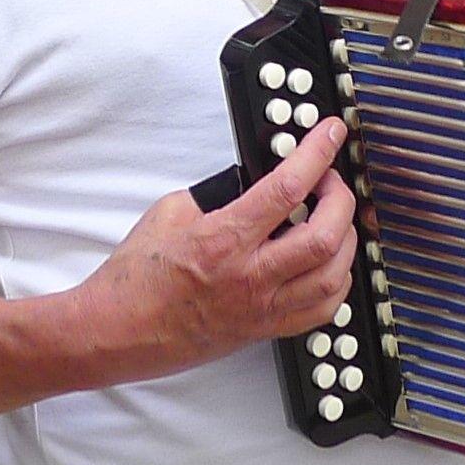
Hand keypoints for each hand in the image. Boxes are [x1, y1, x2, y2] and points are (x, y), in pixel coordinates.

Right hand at [72, 117, 356, 383]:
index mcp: (223, 240)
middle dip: (341, 198)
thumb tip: (252, 179)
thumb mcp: (171, 211)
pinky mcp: (263, 331)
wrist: (118, 331)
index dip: (317, 154)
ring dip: (346, 241)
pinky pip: (321, 312)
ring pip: (333, 278)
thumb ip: (219, 192)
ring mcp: (260, 309)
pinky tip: (330, 265)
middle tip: (331, 180)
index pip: (287, 188)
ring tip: (335, 220)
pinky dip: (336, 283)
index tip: (331, 133)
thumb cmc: (138, 277)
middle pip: (325, 236)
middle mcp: (249, 277)